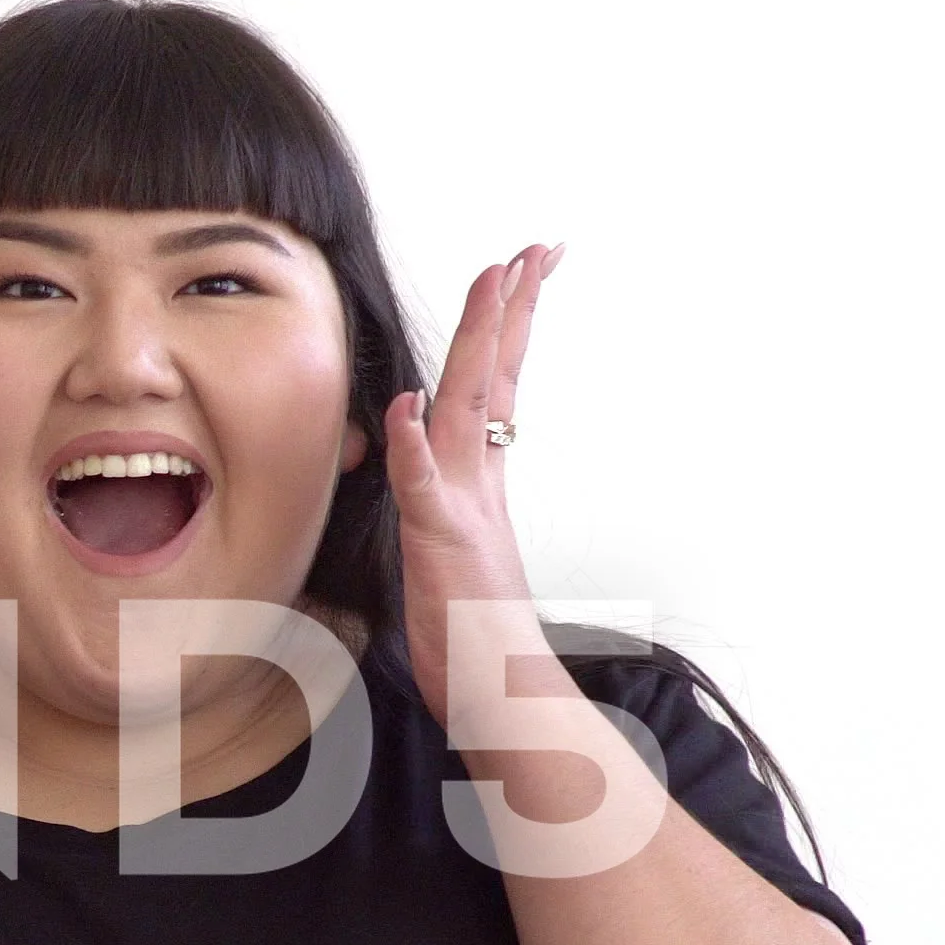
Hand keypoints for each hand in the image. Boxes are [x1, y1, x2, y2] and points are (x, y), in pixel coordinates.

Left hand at [385, 245, 559, 723]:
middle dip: (510, 308)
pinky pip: (424, 489)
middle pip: (490, 377)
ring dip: (477, 345)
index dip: (506, 324)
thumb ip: (436, 488)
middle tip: (536, 250)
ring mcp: (460, 508)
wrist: (497, 695)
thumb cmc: (472, 632)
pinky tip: (408, 405)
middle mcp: (473, 481)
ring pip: (464, 410)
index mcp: (475, 478)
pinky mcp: (440, 545)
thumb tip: (421, 432)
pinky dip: (416, 446)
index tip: (527, 267)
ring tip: (495, 283)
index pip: (492, 383)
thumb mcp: (446, 548)